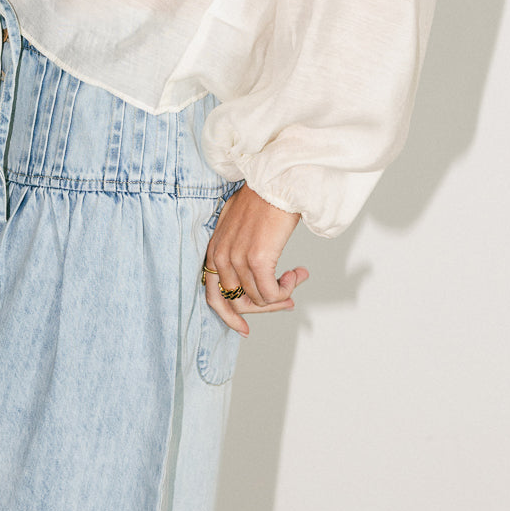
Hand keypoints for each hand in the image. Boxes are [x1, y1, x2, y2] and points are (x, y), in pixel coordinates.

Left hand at [204, 184, 308, 335]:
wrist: (276, 181)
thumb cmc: (263, 200)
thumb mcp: (240, 226)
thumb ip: (238, 251)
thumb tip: (255, 281)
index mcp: (214, 248)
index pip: (213, 295)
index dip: (229, 316)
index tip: (245, 329)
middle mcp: (221, 256)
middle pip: (238, 302)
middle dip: (264, 307)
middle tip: (286, 302)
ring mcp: (237, 258)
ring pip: (258, 299)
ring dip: (281, 294)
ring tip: (296, 277)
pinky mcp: (257, 260)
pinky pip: (270, 293)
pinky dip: (285, 290)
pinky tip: (296, 274)